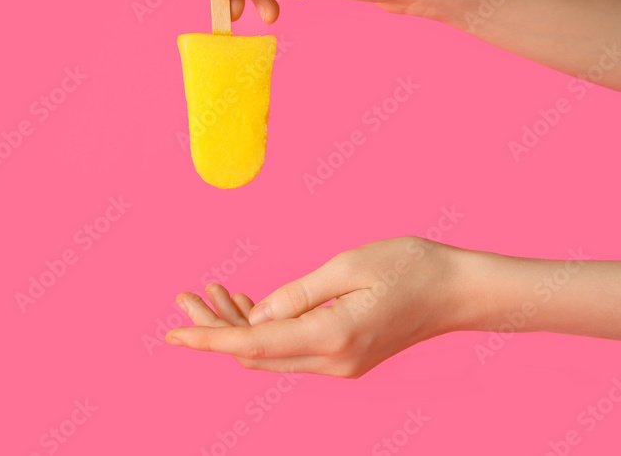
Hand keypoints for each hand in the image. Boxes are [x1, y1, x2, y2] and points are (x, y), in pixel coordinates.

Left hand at [167, 237, 474, 377]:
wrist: (459, 292)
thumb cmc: (409, 267)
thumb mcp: (347, 266)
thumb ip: (297, 294)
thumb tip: (255, 316)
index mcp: (331, 337)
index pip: (251, 344)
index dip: (207, 338)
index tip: (171, 334)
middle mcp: (332, 361)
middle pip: (253, 353)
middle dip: (213, 328)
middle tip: (185, 297)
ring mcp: (339, 364)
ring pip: (269, 353)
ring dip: (236, 327)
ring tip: (210, 293)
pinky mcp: (343, 357)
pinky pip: (289, 349)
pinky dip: (262, 328)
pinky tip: (245, 303)